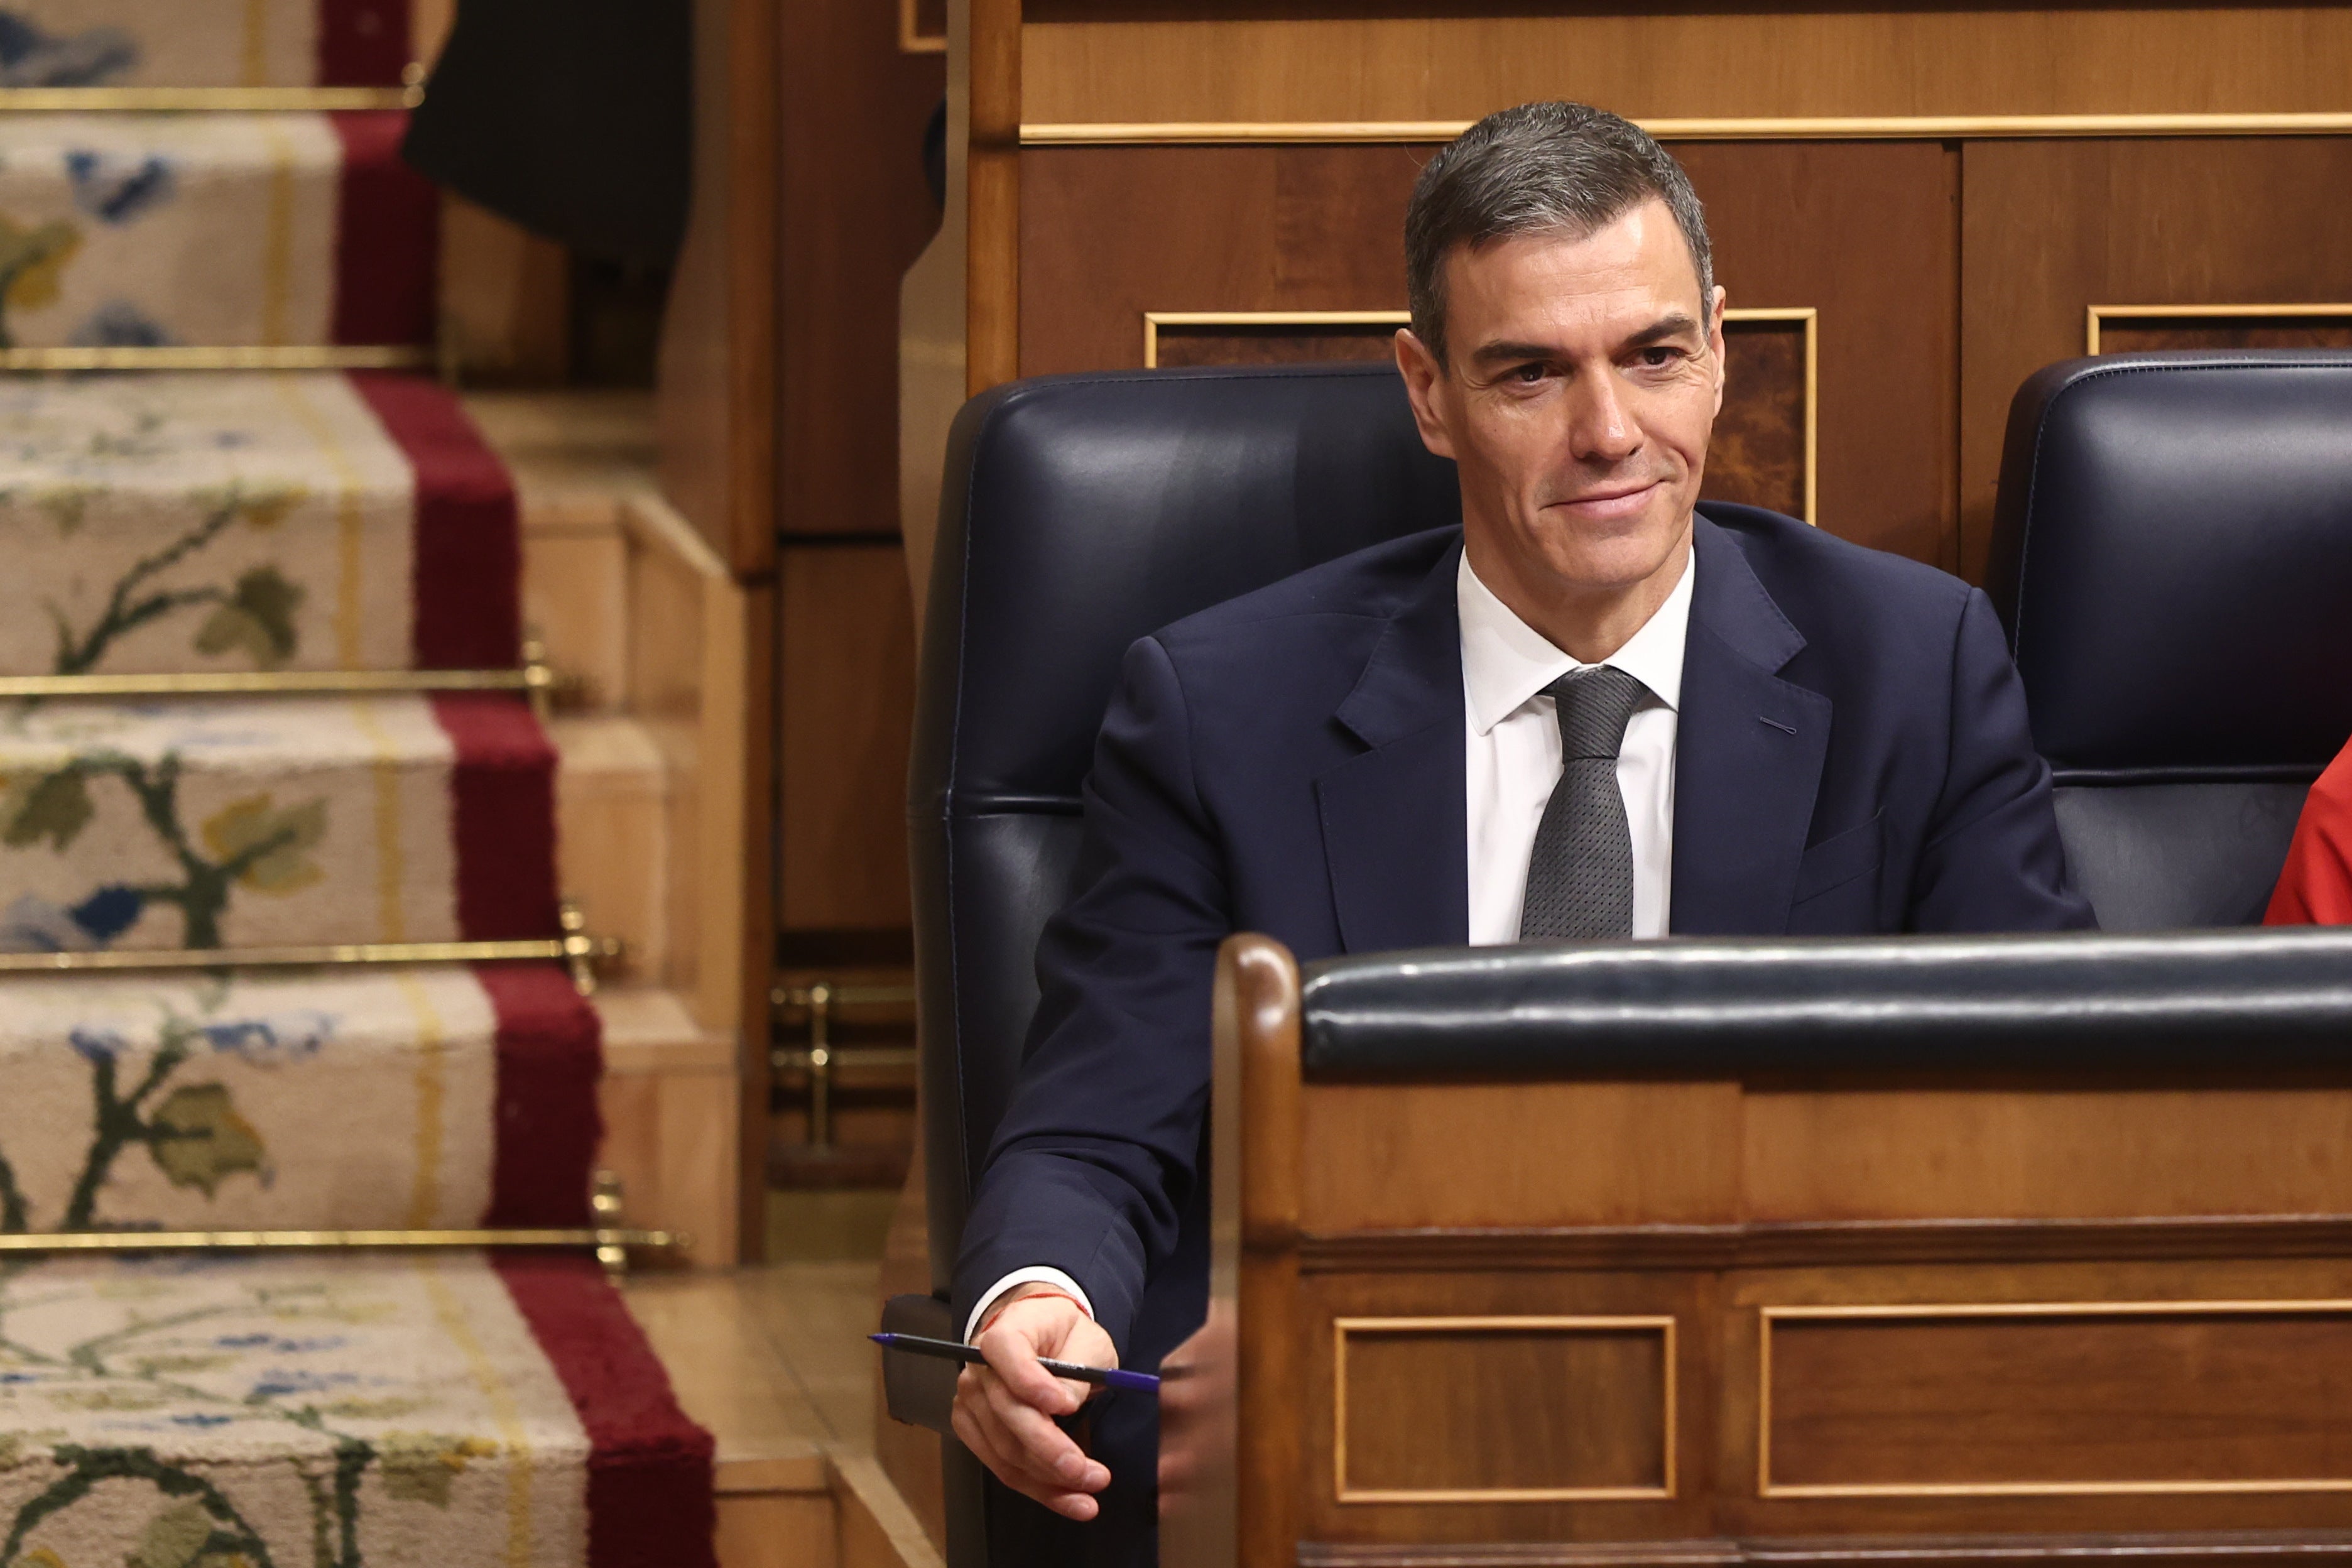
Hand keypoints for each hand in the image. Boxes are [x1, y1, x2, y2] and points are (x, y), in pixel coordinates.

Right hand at [952, 1285, 1119, 1519]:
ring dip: (1049, 1480)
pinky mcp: (975, 1431)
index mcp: (1005, 1331)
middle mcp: (978, 1368)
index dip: (1032, 1383)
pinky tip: (1068, 1498)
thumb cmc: (1067, 1337)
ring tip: (1090, 1493)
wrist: (1043, 1339)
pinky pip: (1004, 1467)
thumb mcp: (1087, 1341)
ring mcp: (971, 1402)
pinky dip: (1037, 1488)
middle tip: (1090, 1473)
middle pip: (1007, 1414)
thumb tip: (1065, 1404)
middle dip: (1050, 1450)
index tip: (1067, 1406)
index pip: (1006, 1353)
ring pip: (1006, 1451)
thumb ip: (1076, 1370)